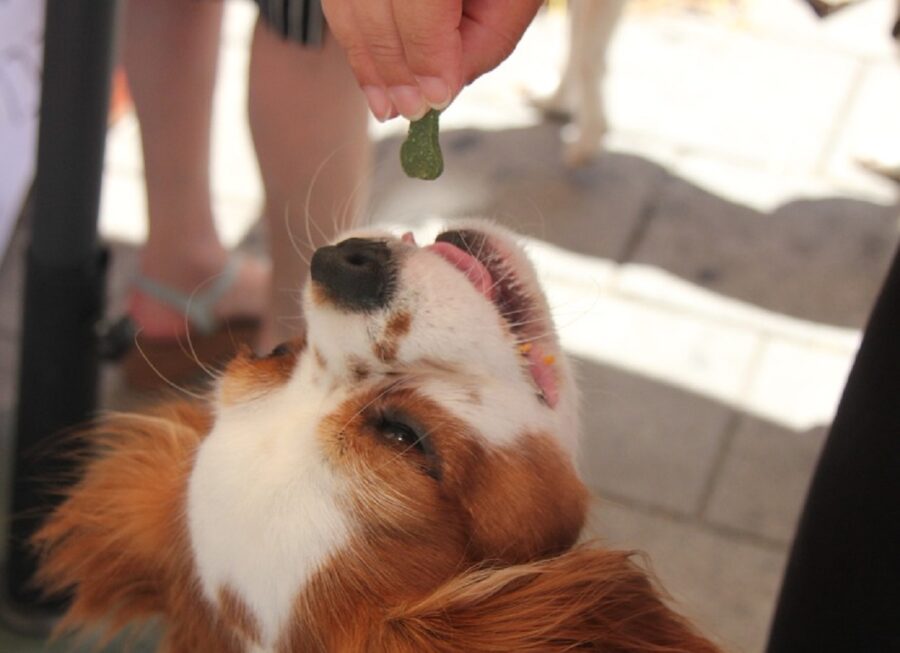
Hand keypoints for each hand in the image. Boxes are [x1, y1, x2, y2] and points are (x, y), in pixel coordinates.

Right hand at [321, 0, 542, 120]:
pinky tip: (374, 79)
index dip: (425, 55)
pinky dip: (357, 43)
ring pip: (346, 7)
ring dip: (367, 63)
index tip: (435, 98)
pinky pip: (340, 4)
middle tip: (410, 109)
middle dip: (392, 67)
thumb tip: (439, 91)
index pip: (420, 1)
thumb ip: (484, 42)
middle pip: (374, 5)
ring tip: (386, 106)